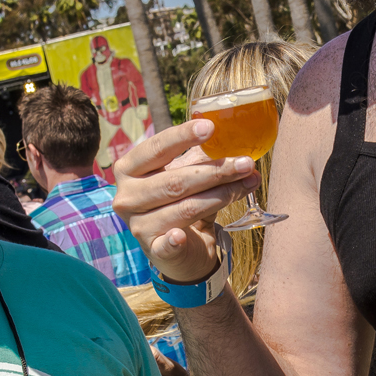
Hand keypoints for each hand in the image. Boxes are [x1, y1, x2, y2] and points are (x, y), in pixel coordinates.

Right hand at [111, 120, 258, 284]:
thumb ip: (206, 159)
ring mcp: (137, 224)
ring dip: (221, 196)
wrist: (180, 248)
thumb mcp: (189, 175)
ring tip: (248, 184)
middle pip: (175, 180)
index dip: (183, 136)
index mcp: (130, 169)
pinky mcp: (153, 249)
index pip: (156, 148)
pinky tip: (181, 236)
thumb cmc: (181, 202)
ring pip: (184, 208)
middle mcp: (127, 196)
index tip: (211, 127)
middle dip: (215, 171)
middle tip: (246, 163)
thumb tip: (239, 148)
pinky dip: (174, 240)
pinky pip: (165, 244)